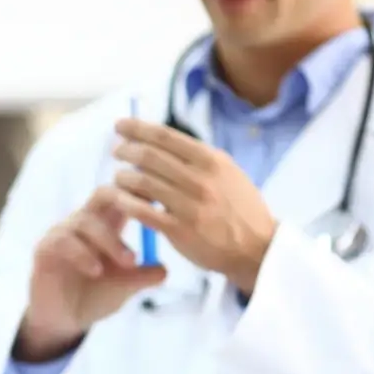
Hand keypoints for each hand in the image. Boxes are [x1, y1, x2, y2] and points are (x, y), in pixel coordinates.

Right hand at [17, 187, 166, 360]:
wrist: (64, 321)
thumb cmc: (95, 295)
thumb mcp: (125, 287)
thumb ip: (143, 276)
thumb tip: (165, 269)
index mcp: (107, 224)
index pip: (124, 195)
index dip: (142, 192)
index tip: (164, 201)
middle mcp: (84, 222)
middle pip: (103, 193)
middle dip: (125, 199)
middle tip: (148, 216)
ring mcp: (62, 233)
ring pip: (86, 221)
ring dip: (111, 241)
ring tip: (129, 263)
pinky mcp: (45, 249)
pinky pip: (63, 242)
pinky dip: (83, 255)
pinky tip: (97, 271)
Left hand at [110, 118, 277, 293]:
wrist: (257, 248)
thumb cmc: (238, 208)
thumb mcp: (227, 173)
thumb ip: (198, 158)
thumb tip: (162, 141)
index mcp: (212, 160)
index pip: (166, 136)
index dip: (138, 128)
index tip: (120, 125)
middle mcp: (201, 179)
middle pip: (150, 156)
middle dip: (126, 150)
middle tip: (116, 152)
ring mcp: (190, 205)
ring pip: (142, 182)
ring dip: (123, 177)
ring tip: (118, 178)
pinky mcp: (180, 230)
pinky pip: (143, 212)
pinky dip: (126, 202)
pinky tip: (119, 199)